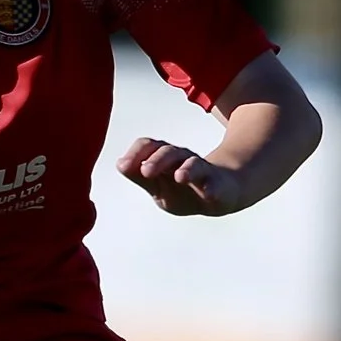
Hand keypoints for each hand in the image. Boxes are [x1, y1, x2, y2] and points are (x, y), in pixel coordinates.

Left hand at [116, 137, 241, 215]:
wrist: (220, 194)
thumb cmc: (184, 190)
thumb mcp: (158, 188)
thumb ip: (140, 178)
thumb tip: (120, 165)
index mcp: (165, 159)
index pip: (149, 146)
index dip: (136, 154)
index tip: (124, 166)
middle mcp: (183, 159)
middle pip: (169, 152)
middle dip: (157, 160)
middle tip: (146, 171)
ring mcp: (202, 171)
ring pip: (194, 164)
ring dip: (187, 169)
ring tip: (179, 177)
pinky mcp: (218, 185)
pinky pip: (215, 185)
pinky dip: (212, 188)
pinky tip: (209, 193)